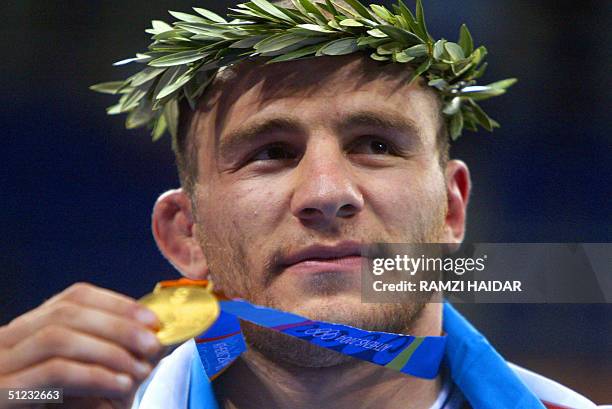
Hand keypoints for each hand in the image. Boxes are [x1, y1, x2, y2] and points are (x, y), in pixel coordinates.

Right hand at [0, 283, 163, 408]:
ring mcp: (1, 364)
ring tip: (141, 368)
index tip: (152, 319)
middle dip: (118, 325)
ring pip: (58, 338)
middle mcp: (10, 339)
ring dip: (109, 350)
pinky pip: (53, 372)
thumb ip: (118, 354)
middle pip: (67, 313)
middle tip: (153, 343)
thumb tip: (156, 336)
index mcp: (32, 327)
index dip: (117, 303)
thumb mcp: (94, 376)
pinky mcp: (2, 392)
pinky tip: (121, 385)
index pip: (74, 297)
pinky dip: (94, 375)